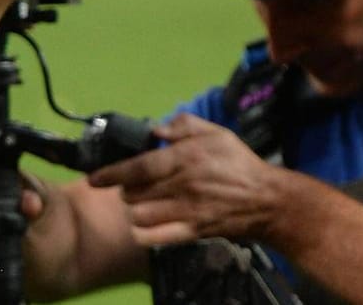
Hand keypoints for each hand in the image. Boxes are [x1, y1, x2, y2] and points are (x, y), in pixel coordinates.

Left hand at [86, 113, 279, 246]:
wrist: (268, 201)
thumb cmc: (239, 163)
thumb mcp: (216, 133)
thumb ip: (183, 125)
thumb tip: (155, 129)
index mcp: (184, 159)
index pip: (138, 168)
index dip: (111, 174)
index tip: (93, 179)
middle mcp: (181, 185)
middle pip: (133, 193)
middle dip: (126, 190)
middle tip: (132, 186)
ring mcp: (187, 211)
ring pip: (140, 215)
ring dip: (133, 211)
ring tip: (140, 204)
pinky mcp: (193, 231)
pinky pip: (156, 238)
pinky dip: (143, 234)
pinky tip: (144, 226)